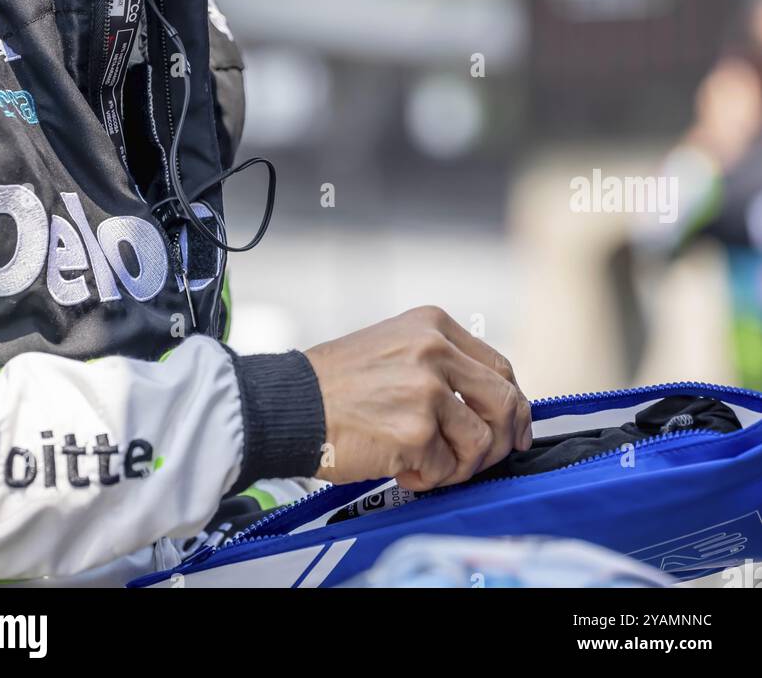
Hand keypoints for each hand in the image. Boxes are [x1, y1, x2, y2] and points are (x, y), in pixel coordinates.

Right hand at [305, 305, 530, 491]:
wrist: (290, 404)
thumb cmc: (337, 383)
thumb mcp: (396, 347)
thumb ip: (443, 365)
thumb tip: (492, 406)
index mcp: (434, 325)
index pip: (500, 367)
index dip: (514, 405)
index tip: (514, 429)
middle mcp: (436, 351)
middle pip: (505, 403)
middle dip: (501, 440)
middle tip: (481, 459)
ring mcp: (428, 391)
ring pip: (480, 443)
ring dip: (458, 465)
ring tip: (424, 461)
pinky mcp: (416, 432)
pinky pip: (445, 471)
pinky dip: (426, 479)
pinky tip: (398, 466)